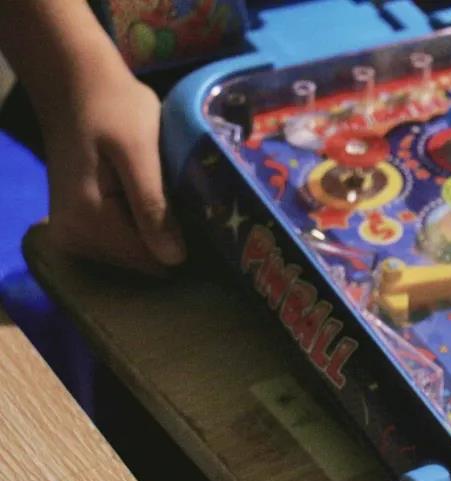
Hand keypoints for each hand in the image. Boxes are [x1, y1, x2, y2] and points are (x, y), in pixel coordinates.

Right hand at [41, 62, 184, 272]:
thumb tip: (175, 260)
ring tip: (175, 199)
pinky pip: (123, 243)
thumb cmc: (114, 108)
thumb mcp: (139, 151)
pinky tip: (157, 204)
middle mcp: (73, 237)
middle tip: (195, 205)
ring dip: (159, 234)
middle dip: (172, 240)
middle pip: (143, 263)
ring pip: (135, 256)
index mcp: (88, 221)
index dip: (187, 246)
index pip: (152, 262)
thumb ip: (153, 205)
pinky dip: (144, 228)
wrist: (76, 84)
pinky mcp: (78, 226)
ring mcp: (72, 234)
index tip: (213, 226)